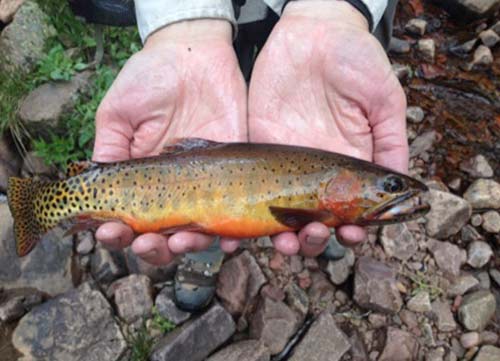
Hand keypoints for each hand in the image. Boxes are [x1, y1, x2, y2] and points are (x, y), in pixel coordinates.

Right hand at [93, 20, 246, 264]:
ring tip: (182, 242)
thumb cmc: (150, 78)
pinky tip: (230, 241)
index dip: (117, 233)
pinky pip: (237, 209)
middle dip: (153, 249)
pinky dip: (236, 231)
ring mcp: (205, 183)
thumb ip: (110, 148)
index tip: (108, 233)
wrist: (194, 54)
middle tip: (147, 244)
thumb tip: (95, 187)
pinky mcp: (234, 170)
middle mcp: (173, 188)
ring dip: (189, 246)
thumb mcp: (119, 111)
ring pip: (200, 231)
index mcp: (142, 179)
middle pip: (163, 235)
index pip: (128, 219)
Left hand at [248, 1, 407, 256]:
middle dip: (314, 239)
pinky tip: (240, 234)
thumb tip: (404, 184)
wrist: (314, 31)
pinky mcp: (258, 146)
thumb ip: (391, 140)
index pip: (351, 210)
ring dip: (282, 236)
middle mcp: (316, 171)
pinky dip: (243, 214)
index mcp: (349, 164)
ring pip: (280, 214)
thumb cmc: (356, 59)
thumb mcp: (383, 98)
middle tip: (315, 236)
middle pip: (314, 220)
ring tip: (284, 244)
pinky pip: (248, 186)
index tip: (352, 236)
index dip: (352, 229)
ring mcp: (285, 162)